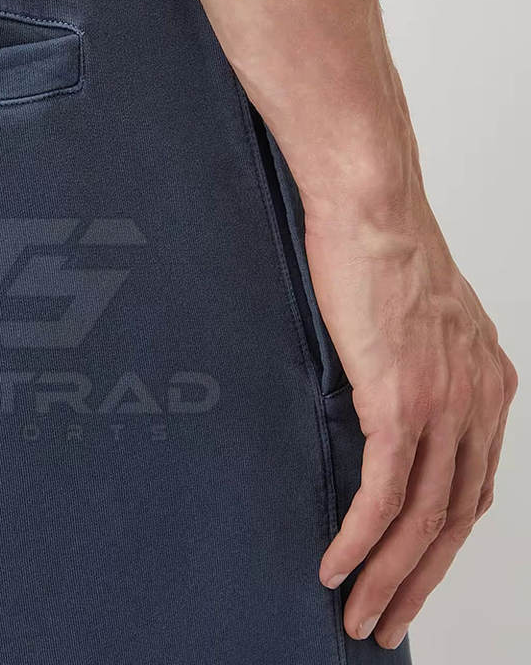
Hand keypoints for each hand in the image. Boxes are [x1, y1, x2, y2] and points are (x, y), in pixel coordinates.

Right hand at [305, 189, 516, 648]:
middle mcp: (478, 401)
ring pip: (422, 518)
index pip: (472, 485)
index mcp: (487, 382)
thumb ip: (411, 367)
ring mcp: (443, 404)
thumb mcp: (413, 317)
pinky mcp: (401, 400)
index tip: (411, 570)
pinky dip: (361, 539)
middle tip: (387, 619)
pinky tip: (338, 566)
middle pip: (456, 518)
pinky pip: (385, 492)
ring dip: (389, 576)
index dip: (441, 540)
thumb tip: (376, 400)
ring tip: (360, 614)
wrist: (371, 205)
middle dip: (420, 579)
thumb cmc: (380, 246)